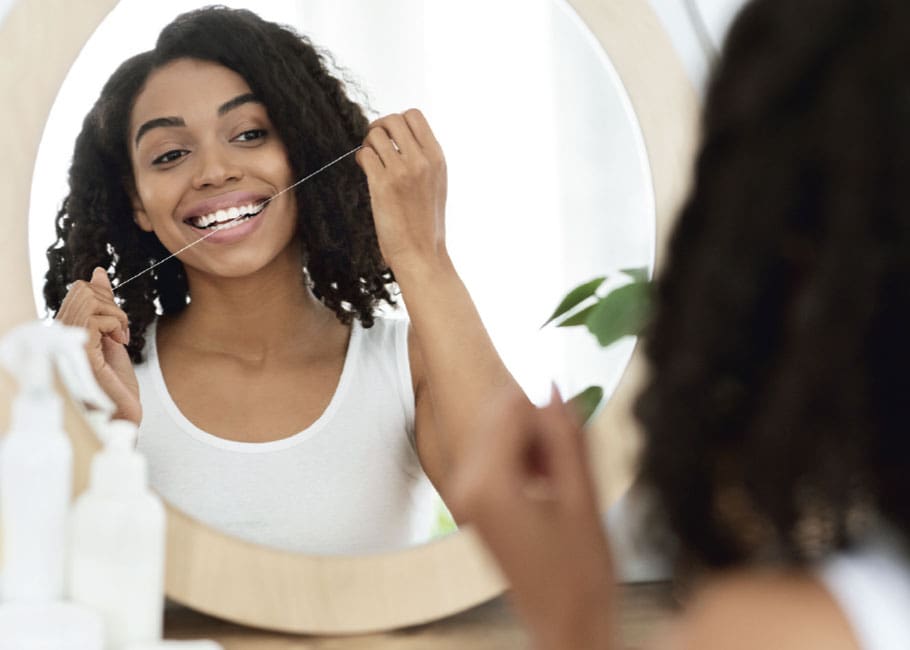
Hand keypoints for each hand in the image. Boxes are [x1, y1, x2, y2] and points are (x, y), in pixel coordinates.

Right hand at [55, 267, 140, 423]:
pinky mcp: (75, 351)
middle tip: (121, 333)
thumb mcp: (113, 337)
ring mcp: (64, 343)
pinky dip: (117, 326)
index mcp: (64, 332)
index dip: (106, 296)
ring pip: (89, 299)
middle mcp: (57, 336)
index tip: (119, 324)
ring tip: (120, 339)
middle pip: (82, 289)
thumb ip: (105, 307)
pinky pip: (97, 318)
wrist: (124, 415)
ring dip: (116, 316)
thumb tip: (97, 271)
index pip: (79, 290)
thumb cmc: (117, 385)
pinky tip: (118, 345)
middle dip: (112, 305)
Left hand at [355, 108, 447, 273]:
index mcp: (437, 158)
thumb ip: (423, 159)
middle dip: (380, 128)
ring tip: (371, 161)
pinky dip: (361, 160)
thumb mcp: (436, 184)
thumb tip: (399, 138)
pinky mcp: (383, 185)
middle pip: (393, 119)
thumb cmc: (426, 223)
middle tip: (376, 146)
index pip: (414, 115)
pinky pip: (364, 155)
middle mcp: (421, 160)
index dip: (398, 121)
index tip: (393, 138)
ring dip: (368, 144)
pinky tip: (367, 173)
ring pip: (375, 134)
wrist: (421, 253)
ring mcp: (402, 171)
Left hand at [450, 386, 617, 649]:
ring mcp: (465, 494)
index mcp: (487, 481)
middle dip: (537, 425)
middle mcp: (465, 484)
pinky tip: (547, 485)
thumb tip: (555, 387)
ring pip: (499, 432)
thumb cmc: (578, 574)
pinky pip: (495, 455)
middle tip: (567, 461)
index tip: (572, 430)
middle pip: (499, 415)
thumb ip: (566, 435)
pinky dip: (522, 457)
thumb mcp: (582, 496)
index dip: (547, 409)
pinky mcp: (474, 502)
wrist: (565, 623)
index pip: (510, 405)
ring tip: (558, 479)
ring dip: (531, 442)